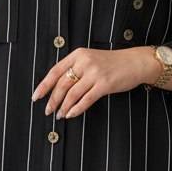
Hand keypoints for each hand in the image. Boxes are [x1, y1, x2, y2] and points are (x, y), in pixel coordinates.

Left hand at [32, 45, 155, 119]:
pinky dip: (76, 109)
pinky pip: (86, 100)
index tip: (36, 97)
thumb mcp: (91, 59)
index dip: (44, 86)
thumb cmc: (113, 63)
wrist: (136, 62)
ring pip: (72, 94)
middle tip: (48, 111)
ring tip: (59, 115)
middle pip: (62, 84)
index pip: (55, 71)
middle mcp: (84, 62)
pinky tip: (71, 114)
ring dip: (63, 107)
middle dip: (53, 100)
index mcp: (78, 55)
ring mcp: (95, 73)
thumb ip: (76, 68)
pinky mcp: (104, 84)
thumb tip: (58, 88)